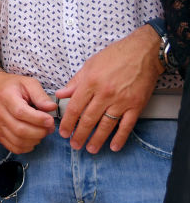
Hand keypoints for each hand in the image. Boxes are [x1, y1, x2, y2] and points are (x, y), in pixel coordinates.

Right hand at [0, 70, 55, 152]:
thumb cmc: (11, 86)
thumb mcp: (27, 83)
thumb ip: (40, 95)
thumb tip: (52, 108)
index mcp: (7, 97)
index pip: (22, 112)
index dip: (39, 119)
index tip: (50, 119)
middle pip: (21, 130)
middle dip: (40, 131)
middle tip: (49, 127)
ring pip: (18, 141)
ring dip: (35, 140)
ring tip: (41, 132)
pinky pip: (13, 147)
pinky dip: (26, 147)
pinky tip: (32, 139)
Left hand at [54, 25, 162, 152]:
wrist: (142, 53)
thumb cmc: (114, 56)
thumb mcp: (89, 65)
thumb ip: (75, 82)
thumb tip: (60, 94)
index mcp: (90, 82)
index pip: (75, 107)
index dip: (68, 122)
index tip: (63, 132)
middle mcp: (104, 94)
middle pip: (89, 119)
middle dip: (80, 134)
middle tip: (74, 145)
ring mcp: (121, 101)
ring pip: (106, 125)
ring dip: (97, 139)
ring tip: (90, 149)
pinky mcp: (136, 105)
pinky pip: (126, 125)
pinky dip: (120, 137)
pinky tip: (113, 146)